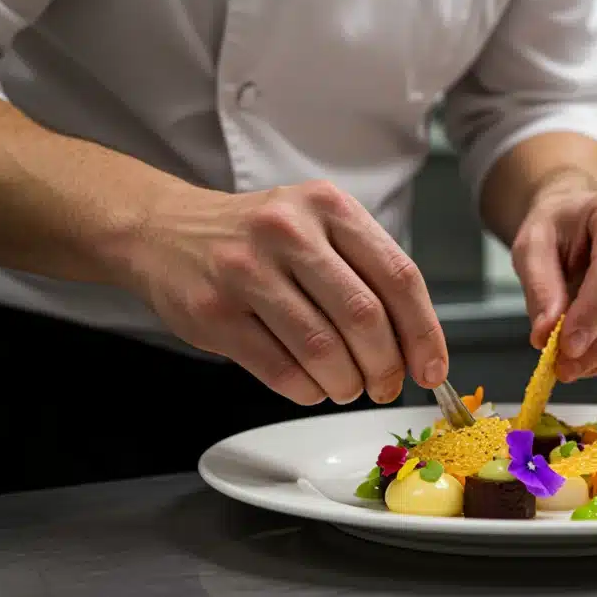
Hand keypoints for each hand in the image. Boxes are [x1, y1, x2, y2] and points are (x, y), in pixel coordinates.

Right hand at [122, 180, 448, 405]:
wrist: (163, 230)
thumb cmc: (257, 237)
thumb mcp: (316, 227)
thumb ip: (365, 272)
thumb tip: (415, 346)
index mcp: (328, 206)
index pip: (398, 275)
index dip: (423, 331)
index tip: (432, 369)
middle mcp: (289, 231)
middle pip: (364, 316)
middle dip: (386, 366)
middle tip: (386, 386)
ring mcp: (246, 270)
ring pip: (323, 348)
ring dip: (346, 383)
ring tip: (347, 387)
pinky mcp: (214, 313)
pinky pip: (280, 369)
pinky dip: (308, 389)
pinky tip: (312, 386)